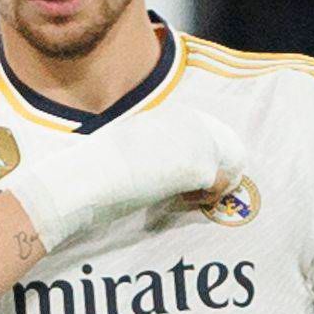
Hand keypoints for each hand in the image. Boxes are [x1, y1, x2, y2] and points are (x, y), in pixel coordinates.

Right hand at [5, 107, 252, 252]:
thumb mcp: (128, 146)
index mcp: (169, 112)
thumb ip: (152, 147)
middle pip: (219, 147)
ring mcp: (197, 141)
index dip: (196, 159)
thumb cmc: (98, 168)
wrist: (88, 177)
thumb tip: (165, 167)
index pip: (201, 135)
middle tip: (184, 193)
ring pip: (224, 165)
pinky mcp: (200, 167)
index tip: (177, 179)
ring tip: (183, 197)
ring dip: (209, 185)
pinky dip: (207, 198)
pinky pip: (222, 185)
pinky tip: (182, 201)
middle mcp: (188, 119)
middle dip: (208, 172)